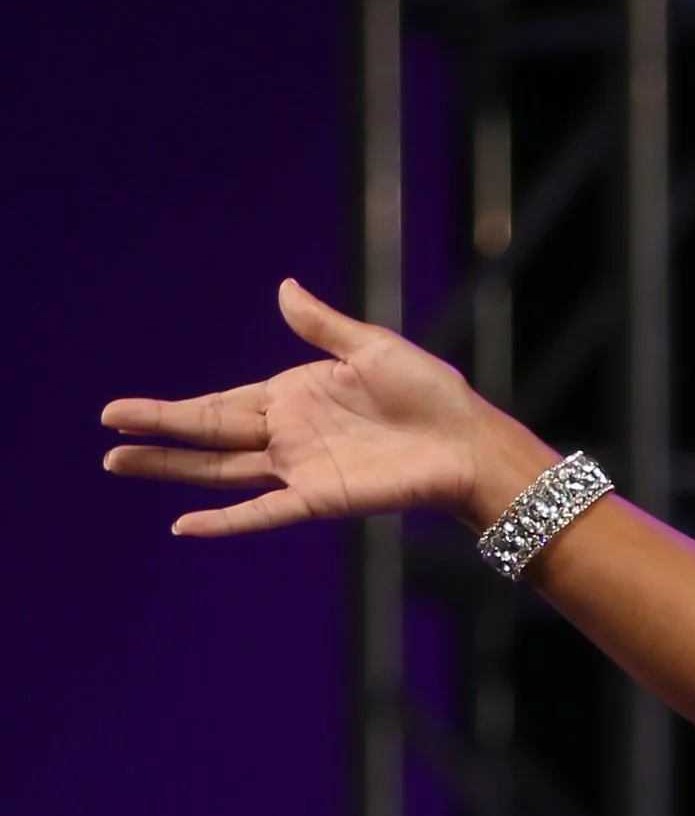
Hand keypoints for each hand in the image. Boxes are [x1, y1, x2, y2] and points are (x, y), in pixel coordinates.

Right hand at [102, 278, 538, 536]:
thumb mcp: (370, 347)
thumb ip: (321, 326)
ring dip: (173, 470)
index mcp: (291, 397)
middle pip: (206, 436)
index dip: (171, 409)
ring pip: (220, 472)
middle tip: (106, 434)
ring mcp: (298, 469)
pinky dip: (226, 521)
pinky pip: (263, 512)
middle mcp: (286, 436)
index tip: (122, 409)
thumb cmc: (429, 392)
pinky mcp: (320, 497)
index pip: (217, 405)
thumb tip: (283, 289)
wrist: (467, 439)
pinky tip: (185, 526)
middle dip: (156, 434)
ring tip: (122, 464)